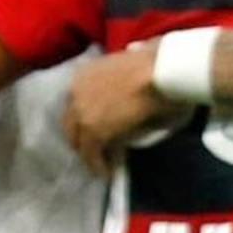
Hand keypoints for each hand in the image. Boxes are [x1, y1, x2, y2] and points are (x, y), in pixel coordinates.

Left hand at [64, 44, 176, 173]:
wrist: (162, 72)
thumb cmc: (157, 63)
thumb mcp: (131, 60)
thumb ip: (123, 70)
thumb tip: (132, 64)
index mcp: (83, 73)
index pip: (75, 101)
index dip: (85, 115)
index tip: (96, 124)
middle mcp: (75, 91)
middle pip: (70, 122)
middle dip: (81, 136)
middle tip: (93, 148)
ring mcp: (81, 112)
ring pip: (79, 140)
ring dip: (89, 153)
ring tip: (101, 164)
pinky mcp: (93, 132)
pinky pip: (91, 154)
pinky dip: (98, 165)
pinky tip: (107, 172)